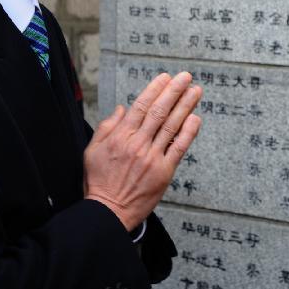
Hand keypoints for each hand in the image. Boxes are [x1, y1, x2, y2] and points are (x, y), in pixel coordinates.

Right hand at [83, 72, 202, 230]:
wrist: (108, 211)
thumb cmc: (99, 182)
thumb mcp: (92, 150)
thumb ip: (107, 127)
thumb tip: (121, 109)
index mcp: (120, 136)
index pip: (140, 106)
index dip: (155, 90)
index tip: (165, 78)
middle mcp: (137, 143)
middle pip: (159, 111)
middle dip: (174, 91)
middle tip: (186, 77)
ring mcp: (152, 157)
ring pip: (171, 126)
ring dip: (185, 106)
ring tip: (196, 91)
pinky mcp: (163, 172)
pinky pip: (178, 148)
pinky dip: (188, 132)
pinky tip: (196, 118)